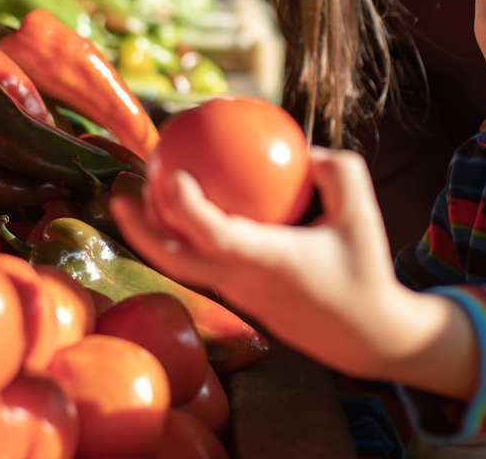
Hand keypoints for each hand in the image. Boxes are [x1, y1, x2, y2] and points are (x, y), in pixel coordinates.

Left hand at [112, 147, 477, 395]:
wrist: (367, 337)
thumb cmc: (365, 271)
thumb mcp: (362, 213)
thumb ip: (336, 171)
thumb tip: (303, 148)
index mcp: (265, 261)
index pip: (212, 234)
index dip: (184, 206)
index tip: (171, 173)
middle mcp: (241, 281)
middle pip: (173, 260)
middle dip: (138, 231)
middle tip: (117, 195)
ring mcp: (237, 295)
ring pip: (183, 265)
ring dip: (156, 236)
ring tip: (143, 198)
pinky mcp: (241, 302)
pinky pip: (205, 267)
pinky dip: (189, 241)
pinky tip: (195, 213)